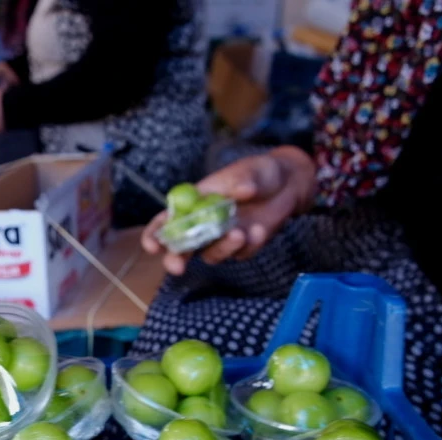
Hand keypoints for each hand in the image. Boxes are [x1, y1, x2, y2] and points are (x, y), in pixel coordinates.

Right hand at [141, 147, 317, 274]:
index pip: (166, 222)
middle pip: (180, 248)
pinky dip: (249, 246)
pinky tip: (260, 229)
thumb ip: (244, 180)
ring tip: (241, 233)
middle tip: (177, 268)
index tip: (152, 247)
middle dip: (175, 260)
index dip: (154, 235)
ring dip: (222, 248)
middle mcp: (202, 224)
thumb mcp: (251, 170)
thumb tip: (240, 192)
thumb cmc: (260, 172)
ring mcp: (222, 238)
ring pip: (211, 255)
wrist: (289, 185)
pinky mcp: (242, 247)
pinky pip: (240, 255)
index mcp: (193, 203)